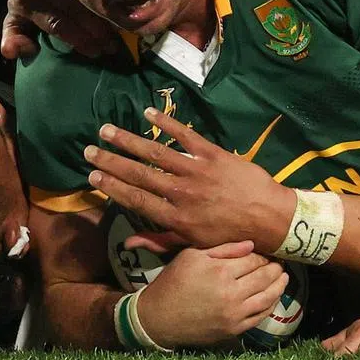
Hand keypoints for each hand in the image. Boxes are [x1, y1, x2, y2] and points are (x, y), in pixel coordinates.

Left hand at [2, 0, 118, 59]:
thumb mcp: (16, 15)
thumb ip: (15, 35)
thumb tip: (9, 53)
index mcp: (23, 0)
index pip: (56, 24)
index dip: (79, 39)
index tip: (97, 51)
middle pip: (73, 7)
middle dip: (96, 28)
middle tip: (114, 43)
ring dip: (106, 7)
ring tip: (124, 24)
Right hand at [84, 108, 295, 251]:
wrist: (269, 219)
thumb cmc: (231, 234)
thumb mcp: (194, 245)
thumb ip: (159, 240)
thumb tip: (126, 242)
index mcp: (176, 218)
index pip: (136, 199)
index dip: (112, 187)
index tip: (92, 177)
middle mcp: (182, 193)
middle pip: (139, 174)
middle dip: (111, 162)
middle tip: (89, 151)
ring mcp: (197, 172)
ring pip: (156, 153)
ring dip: (129, 140)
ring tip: (107, 130)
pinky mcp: (214, 155)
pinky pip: (186, 136)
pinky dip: (167, 123)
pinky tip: (148, 114)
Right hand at [135, 240, 288, 347]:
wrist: (158, 317)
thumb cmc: (174, 281)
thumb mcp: (192, 255)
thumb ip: (224, 249)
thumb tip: (251, 244)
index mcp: (221, 271)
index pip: (254, 259)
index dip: (263, 255)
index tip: (268, 251)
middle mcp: (231, 293)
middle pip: (265, 277)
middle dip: (276, 267)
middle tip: (281, 262)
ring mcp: (234, 314)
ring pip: (268, 297)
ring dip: (280, 285)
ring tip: (284, 276)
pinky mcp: (234, 330)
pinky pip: (260, 316)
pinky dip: (271, 304)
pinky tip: (274, 296)